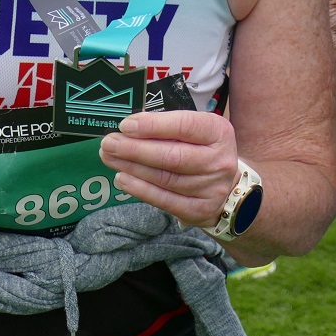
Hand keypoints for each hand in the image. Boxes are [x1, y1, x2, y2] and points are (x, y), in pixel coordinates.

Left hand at [99, 111, 241, 228]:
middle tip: (109, 143)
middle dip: (135, 149)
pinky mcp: (199, 210)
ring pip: (165, 178)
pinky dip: (140, 189)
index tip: (126, 125)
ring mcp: (211, 188)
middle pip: (172, 156)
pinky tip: (123, 179)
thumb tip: (128, 128)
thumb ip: (167, 127)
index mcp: (219, 132)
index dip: (153, 126)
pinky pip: (164, 200)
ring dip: (132, 168)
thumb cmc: (202, 151)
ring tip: (110, 158)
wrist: (227, 186)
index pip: (185, 126)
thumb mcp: (194, 132)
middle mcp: (219, 160)